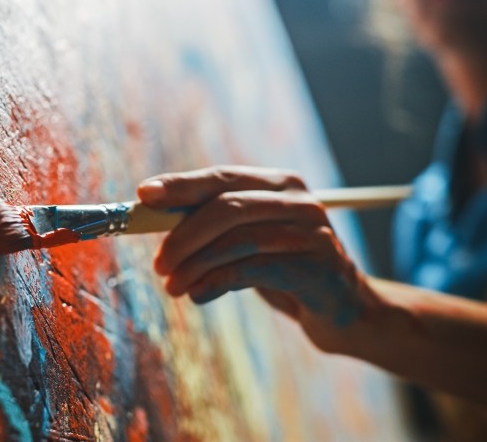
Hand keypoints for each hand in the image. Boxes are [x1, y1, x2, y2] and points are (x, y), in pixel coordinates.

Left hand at [138, 166, 377, 349]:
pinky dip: (217, 282)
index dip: (181, 185)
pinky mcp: (317, 266)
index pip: (222, 177)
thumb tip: (150, 217)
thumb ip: (211, 227)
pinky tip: (198, 295)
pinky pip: (253, 269)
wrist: (343, 309)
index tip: (143, 195)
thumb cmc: (283, 269)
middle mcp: (298, 200)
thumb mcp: (248, 242)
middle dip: (183, 235)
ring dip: (195, 265)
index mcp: (278, 184)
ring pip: (237, 240)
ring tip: (173, 286)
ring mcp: (311, 231)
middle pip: (227, 206)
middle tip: (158, 263)